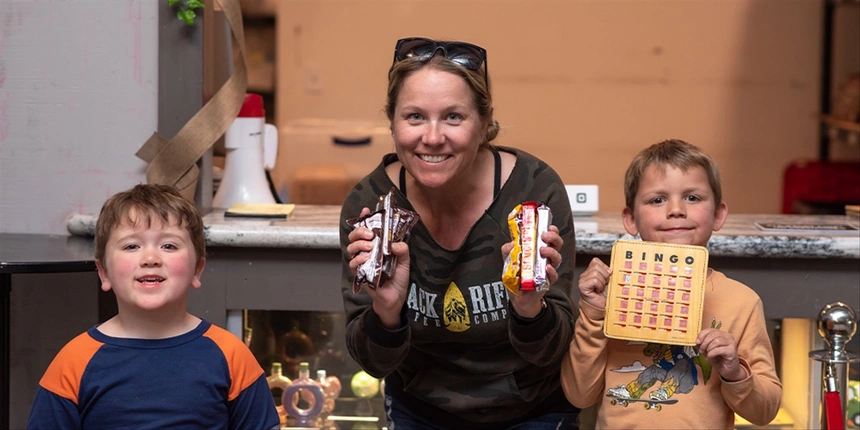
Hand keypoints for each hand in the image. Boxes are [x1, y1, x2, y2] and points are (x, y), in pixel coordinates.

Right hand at [346, 207, 410, 328]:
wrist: (395, 298)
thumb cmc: (398, 279)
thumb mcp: (405, 262)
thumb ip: (403, 251)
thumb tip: (395, 244)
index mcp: (378, 245)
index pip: (368, 228)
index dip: (365, 218)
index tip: (366, 210)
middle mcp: (368, 251)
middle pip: (355, 236)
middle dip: (360, 231)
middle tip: (370, 234)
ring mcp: (362, 262)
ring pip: (351, 247)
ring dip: (359, 244)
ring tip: (369, 247)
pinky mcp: (359, 273)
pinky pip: (353, 263)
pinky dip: (358, 259)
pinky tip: (366, 259)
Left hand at [501, 225, 563, 317]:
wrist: (518, 296)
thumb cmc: (517, 275)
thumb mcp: (509, 259)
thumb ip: (508, 250)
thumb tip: (510, 244)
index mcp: (539, 250)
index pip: (549, 237)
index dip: (551, 230)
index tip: (547, 225)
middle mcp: (546, 258)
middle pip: (557, 244)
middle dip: (554, 237)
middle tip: (545, 236)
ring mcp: (548, 269)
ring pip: (557, 258)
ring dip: (551, 252)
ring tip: (543, 250)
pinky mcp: (548, 281)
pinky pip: (554, 275)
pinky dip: (551, 271)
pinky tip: (547, 268)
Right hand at [578, 258, 609, 309]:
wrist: (601, 308)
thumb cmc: (605, 296)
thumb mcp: (609, 281)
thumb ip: (608, 273)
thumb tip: (611, 268)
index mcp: (591, 272)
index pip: (596, 261)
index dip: (604, 269)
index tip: (606, 278)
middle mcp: (585, 275)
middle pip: (596, 265)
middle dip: (604, 275)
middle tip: (603, 284)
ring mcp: (582, 280)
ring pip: (596, 272)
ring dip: (602, 282)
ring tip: (600, 288)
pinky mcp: (582, 286)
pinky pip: (594, 280)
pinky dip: (599, 285)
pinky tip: (598, 291)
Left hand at [696, 329, 745, 381]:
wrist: (728, 370)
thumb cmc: (719, 359)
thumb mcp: (707, 350)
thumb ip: (702, 345)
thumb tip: (695, 341)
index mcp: (722, 334)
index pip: (710, 330)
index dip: (702, 335)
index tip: (697, 342)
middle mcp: (728, 336)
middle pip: (713, 335)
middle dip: (704, 343)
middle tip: (701, 350)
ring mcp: (731, 343)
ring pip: (716, 341)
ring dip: (708, 348)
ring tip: (706, 354)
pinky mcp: (732, 351)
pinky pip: (718, 349)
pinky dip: (711, 353)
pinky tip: (710, 357)